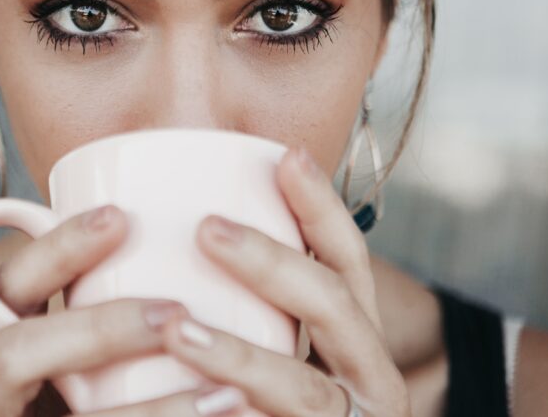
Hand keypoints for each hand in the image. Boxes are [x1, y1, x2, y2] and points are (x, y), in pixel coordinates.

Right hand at [0, 205, 195, 416]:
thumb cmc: (73, 407)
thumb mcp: (78, 368)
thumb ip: (111, 333)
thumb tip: (196, 271)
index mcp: (4, 354)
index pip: (12, 288)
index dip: (58, 249)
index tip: (122, 217)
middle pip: (11, 352)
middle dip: (96, 328)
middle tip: (174, 313)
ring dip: (147, 413)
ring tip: (226, 397)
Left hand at [69, 147, 411, 416]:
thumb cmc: (271, 413)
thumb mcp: (273, 356)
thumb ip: (254, 309)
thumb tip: (181, 232)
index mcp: (355, 342)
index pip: (348, 263)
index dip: (322, 208)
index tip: (286, 157)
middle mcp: (369, 382)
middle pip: (336, 309)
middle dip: (276, 264)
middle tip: (208, 230)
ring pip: (304, 391)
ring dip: (241, 358)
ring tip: (178, 330)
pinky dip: (226, 416)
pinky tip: (180, 411)